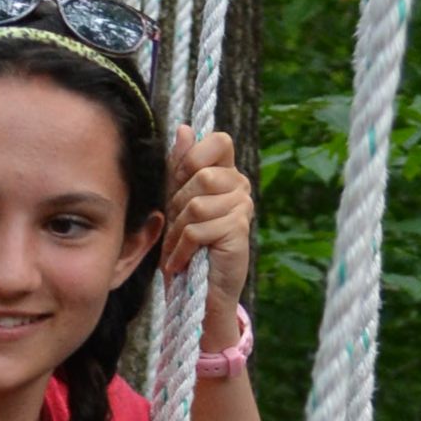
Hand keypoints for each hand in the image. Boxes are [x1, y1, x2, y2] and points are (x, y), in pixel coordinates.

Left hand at [161, 129, 255, 312]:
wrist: (201, 291)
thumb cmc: (189, 244)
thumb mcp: (178, 201)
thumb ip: (180, 167)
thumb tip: (184, 129)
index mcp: (227, 173)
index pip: (219, 140)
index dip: (194, 157)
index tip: (181, 182)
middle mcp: (240, 186)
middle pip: (200, 176)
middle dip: (177, 204)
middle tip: (178, 227)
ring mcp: (243, 208)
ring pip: (196, 204)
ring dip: (177, 231)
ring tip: (178, 247)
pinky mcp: (238, 231)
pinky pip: (196, 230)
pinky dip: (181, 249)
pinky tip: (182, 261)